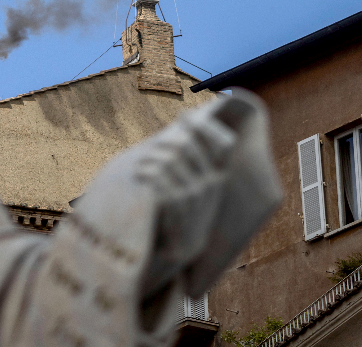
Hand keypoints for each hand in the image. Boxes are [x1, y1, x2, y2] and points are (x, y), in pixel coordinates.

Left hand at [135, 107, 234, 265]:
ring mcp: (196, 193)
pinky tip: (139, 175)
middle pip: (187, 147)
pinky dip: (146, 172)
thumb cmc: (187, 209)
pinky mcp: (179, 204)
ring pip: (170, 161)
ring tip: (141, 164)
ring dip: (151, 159)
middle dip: (166, 142)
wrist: (183, 246)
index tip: (184, 115)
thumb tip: (183, 127)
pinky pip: (159, 177)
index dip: (203, 126)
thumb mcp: (199, 186)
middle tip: (153, 145)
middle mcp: (211, 183)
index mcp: (219, 176)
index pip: (223, 143)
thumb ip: (194, 162)